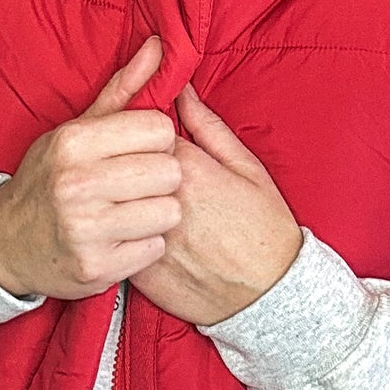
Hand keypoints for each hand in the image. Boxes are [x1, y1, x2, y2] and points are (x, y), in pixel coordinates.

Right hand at [0, 37, 182, 299]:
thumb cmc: (50, 178)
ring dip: (157, 213)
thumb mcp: (76, 130)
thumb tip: (162, 44)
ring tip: (132, 211)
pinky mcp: (95, 268)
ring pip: (169, 212)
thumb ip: (123, 89)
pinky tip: (123, 237)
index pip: (159, 129)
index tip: (139, 151)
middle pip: (170, 171)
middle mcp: (76, 184)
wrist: (3, 242)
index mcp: (73, 142)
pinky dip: (145, 245)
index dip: (157, 141)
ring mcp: (85, 229)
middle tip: (138, 184)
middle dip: (161, 178)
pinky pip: (154, 248)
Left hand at [130, 83, 301, 326]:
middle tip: (149, 172)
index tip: (157, 138)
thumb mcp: (249, 169)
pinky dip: (124, 233)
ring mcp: (149, 240)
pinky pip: (117, 241)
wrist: (271, 297)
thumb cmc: (266, 229)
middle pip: (125, 165)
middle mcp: (163, 204)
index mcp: (190, 172)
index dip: (149, 133)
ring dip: (124, 198)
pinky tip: (142, 234)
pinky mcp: (140, 272)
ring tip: (144, 204)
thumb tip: (181, 92)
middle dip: (132, 162)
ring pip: (117, 204)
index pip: (145, 132)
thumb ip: (209, 128)